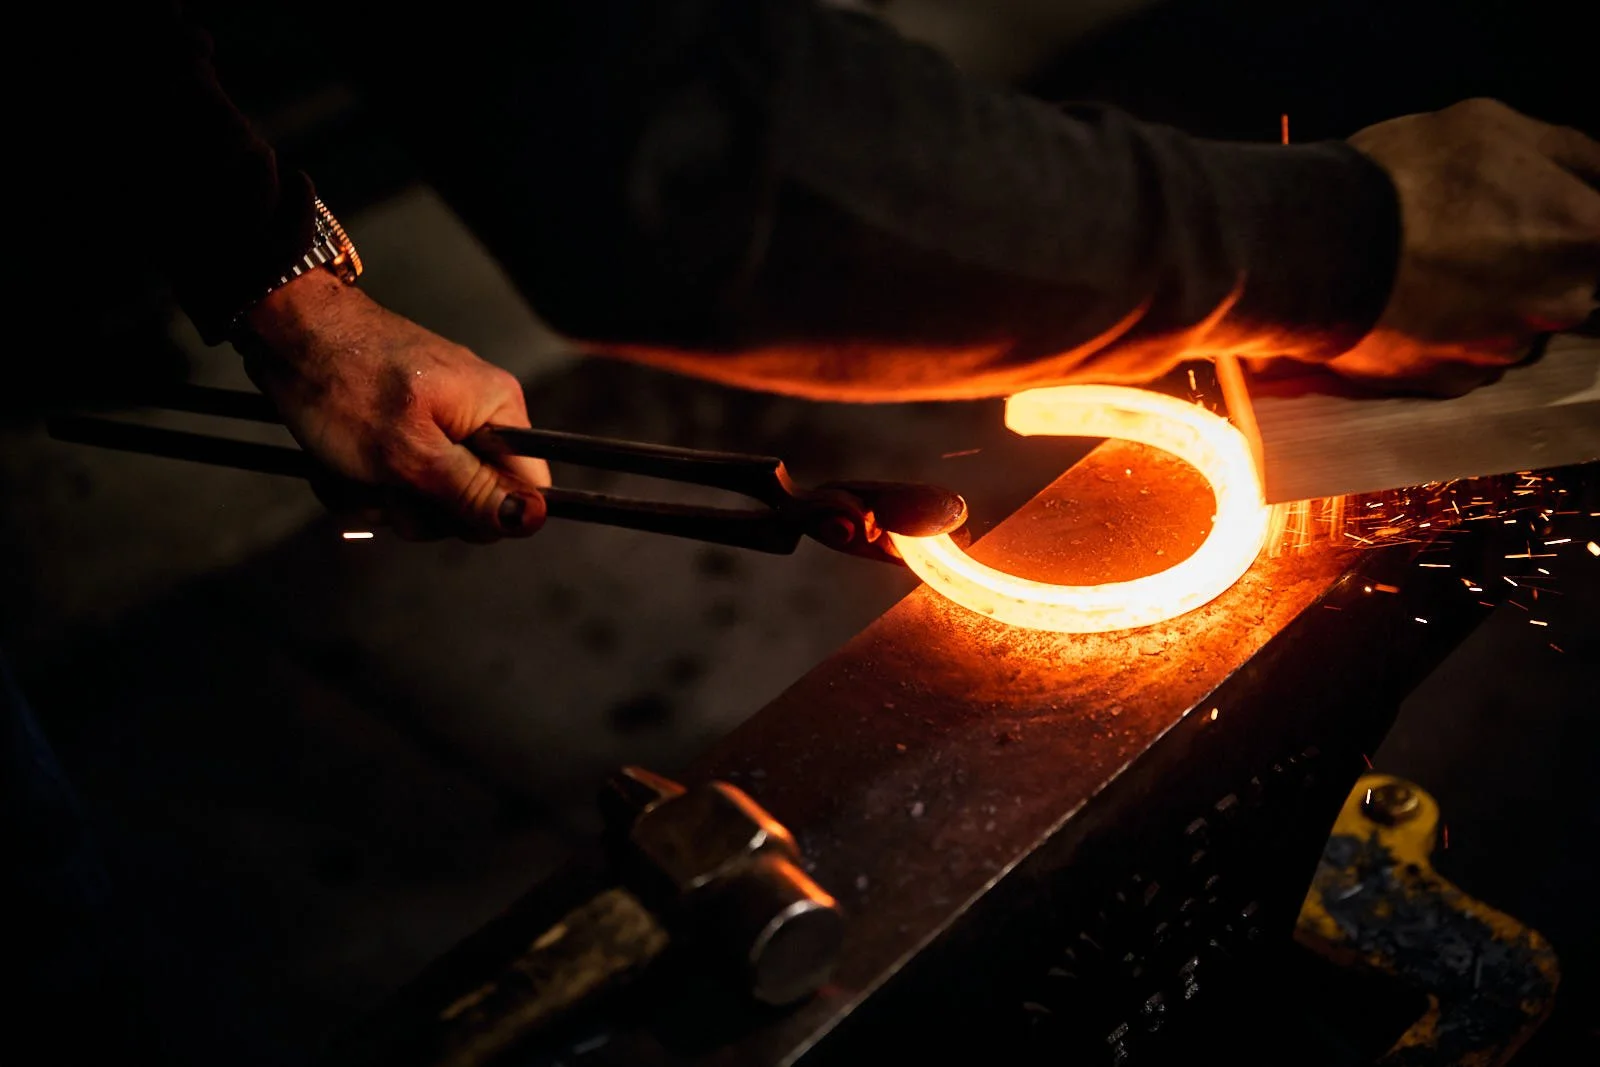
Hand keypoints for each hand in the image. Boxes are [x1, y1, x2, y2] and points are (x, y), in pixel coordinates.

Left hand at [237, 271, 549, 540]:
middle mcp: (476, 417)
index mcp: (497, 412)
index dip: (488, 514)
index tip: (441, 506)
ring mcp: (438, 424)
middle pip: (473, 504)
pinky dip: (361, 485)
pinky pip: (395, 484)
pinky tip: (338, 465)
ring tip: (350, 469)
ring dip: (379, 498)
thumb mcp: (410, 452)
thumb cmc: (344, 379)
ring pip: (426, 501)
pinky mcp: (403, 431)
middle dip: (418, 508)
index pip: (527, 489)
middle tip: (383, 481)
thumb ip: (474, 491)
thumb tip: (533, 518)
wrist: (285, 335)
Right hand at [1333, 98, 1599, 394]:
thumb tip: (1596, 171)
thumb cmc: (1405, 180)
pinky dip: (1449, 334)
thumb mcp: (1492, 126)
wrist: (1314, 249)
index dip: (1577, 219)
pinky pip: (1467, 355)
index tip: (1546, 211)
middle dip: (1538, 260)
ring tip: (1434, 267)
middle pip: (1574, 283)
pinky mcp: (1451, 381)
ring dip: (1491, 299)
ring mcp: (1505, 348)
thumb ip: (1568, 154)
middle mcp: (1560, 302)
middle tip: (1480, 231)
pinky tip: (1413, 302)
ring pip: (1518, 322)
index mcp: (1585, 234)